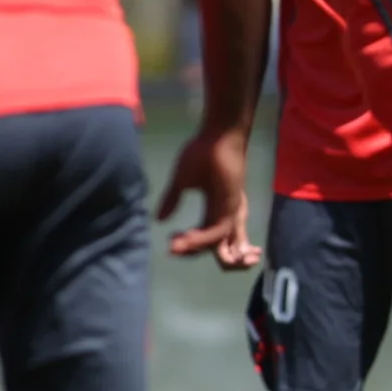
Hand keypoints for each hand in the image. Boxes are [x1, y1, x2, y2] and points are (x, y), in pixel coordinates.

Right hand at [159, 125, 261, 268]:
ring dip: (196, 250)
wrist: (218, 136)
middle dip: (196, 254)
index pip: (205, 241)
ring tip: (176, 248)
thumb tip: (160, 219)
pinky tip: (183, 238)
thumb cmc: (202, 154)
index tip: (169, 245)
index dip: (187, 247)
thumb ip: (172, 200)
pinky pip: (217, 231)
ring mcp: (230, 213)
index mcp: (215, 212)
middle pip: (219, 251)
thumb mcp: (181, 181)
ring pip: (221, 247)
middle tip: (174, 251)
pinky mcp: (231, 207)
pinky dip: (200, 239)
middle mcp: (225, 217)